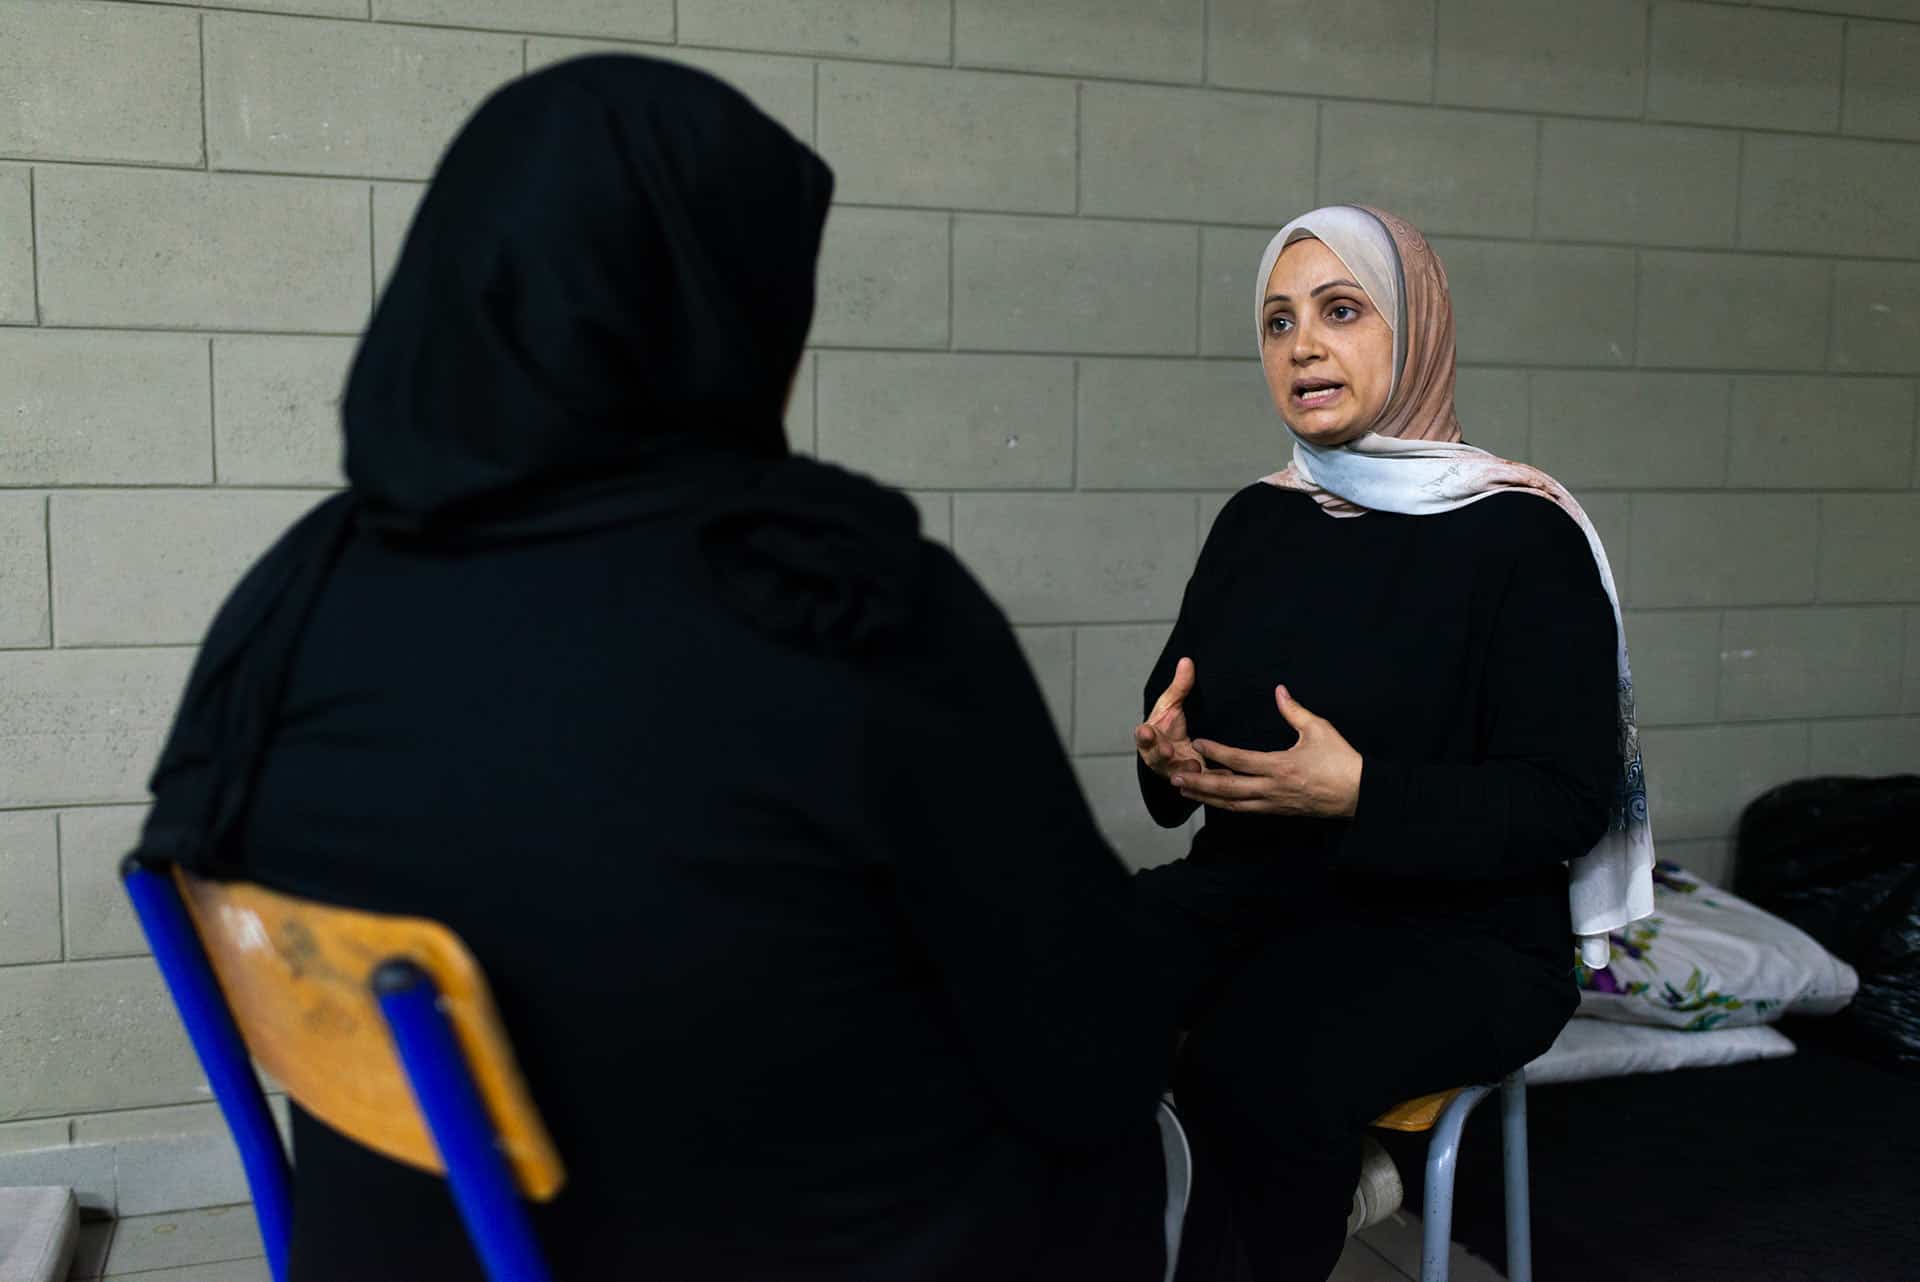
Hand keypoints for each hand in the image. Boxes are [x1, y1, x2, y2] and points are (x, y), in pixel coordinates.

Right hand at [1134, 657, 1206, 781]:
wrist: (1177, 748)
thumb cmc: (1169, 724)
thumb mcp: (1173, 704)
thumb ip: (1180, 686)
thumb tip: (1187, 660)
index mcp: (1150, 737)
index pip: (1143, 736)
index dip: (1143, 735)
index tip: (1145, 731)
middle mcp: (1157, 756)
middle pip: (1156, 757)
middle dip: (1160, 753)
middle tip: (1167, 749)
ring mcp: (1172, 770)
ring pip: (1176, 773)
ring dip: (1183, 770)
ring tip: (1194, 765)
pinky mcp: (1189, 780)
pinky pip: (1198, 782)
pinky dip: (1208, 778)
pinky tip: (1222, 773)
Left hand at [1171, 685, 1363, 817]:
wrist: (1360, 795)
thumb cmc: (1341, 760)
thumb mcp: (1319, 730)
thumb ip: (1294, 710)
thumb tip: (1278, 690)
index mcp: (1280, 766)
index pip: (1240, 760)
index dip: (1217, 751)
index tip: (1198, 742)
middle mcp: (1272, 789)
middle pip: (1228, 788)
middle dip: (1199, 782)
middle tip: (1175, 776)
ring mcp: (1274, 804)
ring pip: (1233, 804)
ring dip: (1207, 797)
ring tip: (1184, 789)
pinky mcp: (1279, 812)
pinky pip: (1246, 810)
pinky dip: (1226, 805)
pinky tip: (1213, 800)